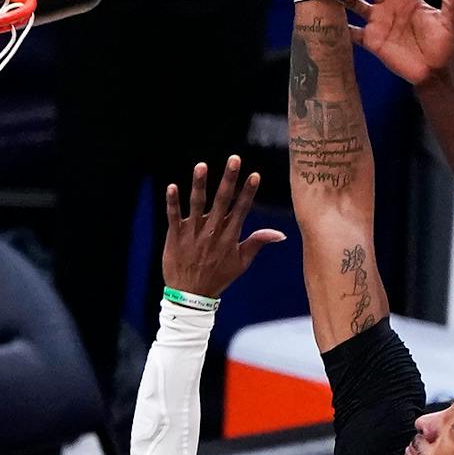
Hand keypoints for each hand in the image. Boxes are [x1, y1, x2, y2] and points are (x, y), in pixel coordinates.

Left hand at [163, 157, 285, 298]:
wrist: (191, 295)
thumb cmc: (218, 277)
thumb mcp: (241, 262)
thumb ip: (257, 243)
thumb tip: (281, 234)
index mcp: (229, 236)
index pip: (241, 209)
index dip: (247, 191)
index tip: (254, 175)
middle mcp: (212, 231)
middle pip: (222, 201)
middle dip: (228, 179)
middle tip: (234, 159)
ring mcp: (193, 233)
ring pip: (197, 204)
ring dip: (199, 184)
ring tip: (201, 166)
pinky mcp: (175, 235)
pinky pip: (173, 216)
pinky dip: (173, 202)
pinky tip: (172, 186)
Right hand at [340, 0, 453, 86]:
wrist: (435, 71)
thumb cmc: (445, 43)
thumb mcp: (452, 20)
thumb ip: (451, 0)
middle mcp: (390, 6)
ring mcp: (379, 22)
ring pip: (356, 4)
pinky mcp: (372, 41)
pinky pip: (353, 33)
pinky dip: (341, 28)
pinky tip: (329, 22)